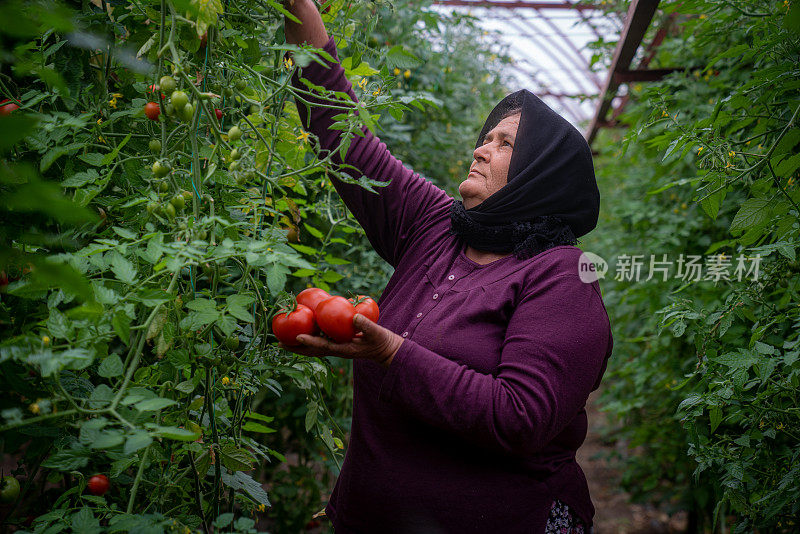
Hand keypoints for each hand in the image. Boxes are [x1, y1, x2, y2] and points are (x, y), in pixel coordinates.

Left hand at [278, 314, 402, 367]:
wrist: (385, 349)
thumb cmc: (381, 341)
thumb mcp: (376, 332)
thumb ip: (366, 325)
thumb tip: (354, 316)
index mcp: (344, 349)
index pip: (324, 346)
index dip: (310, 342)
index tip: (297, 337)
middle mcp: (336, 350)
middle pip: (312, 351)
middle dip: (295, 348)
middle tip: (278, 344)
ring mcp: (335, 348)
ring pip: (312, 348)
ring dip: (297, 345)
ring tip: (281, 340)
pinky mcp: (337, 344)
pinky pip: (318, 342)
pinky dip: (307, 338)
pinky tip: (300, 332)